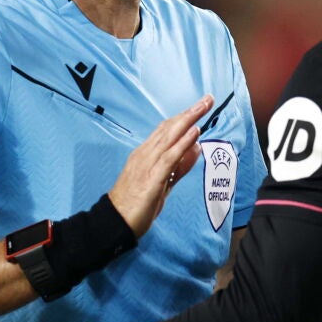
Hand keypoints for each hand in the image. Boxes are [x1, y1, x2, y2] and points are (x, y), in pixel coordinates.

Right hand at [109, 95, 210, 235]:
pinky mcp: (151, 179)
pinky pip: (169, 158)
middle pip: (169, 128)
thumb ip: (180, 166)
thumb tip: (196, 148)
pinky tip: (193, 133)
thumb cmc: (135, 204)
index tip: (199, 106)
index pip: (166, 130)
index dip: (183, 117)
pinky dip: (181, 144)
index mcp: (145, 154)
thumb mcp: (163, 183)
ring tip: (203, 107)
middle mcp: (145, 155)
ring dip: (188, 121)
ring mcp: (147, 165)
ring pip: (169, 137)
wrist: (114, 221)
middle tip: (207, 99)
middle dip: (190, 113)